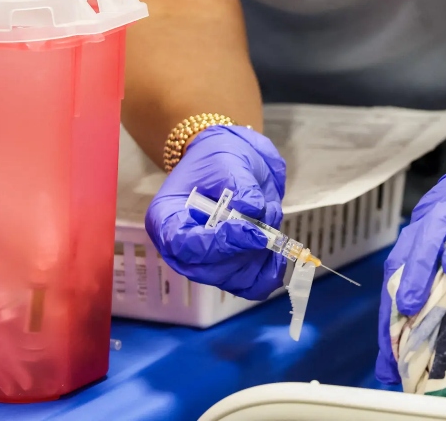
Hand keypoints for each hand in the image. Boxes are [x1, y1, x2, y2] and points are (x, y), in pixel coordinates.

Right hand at [145, 125, 286, 299]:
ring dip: (261, 254)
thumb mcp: (228, 162)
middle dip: (245, 251)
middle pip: (210, 270)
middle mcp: (182, 250)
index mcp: (167, 220)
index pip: (184, 245)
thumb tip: (253, 214)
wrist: (231, 164)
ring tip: (267, 217)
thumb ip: (240, 189)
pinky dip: (269, 273)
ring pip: (235, 278)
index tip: (252, 231)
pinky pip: (251, 286)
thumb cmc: (220, 159)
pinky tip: (279, 252)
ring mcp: (206, 264)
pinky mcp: (230, 269)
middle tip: (266, 228)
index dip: (219, 243)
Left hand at [375, 99, 445, 383]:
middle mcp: (434, 216)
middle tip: (391, 345)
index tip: (388, 356)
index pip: (398, 274)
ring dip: (419, 275)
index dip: (389, 316)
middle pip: (403, 262)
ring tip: (410, 308)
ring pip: (429, 241)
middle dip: (393, 307)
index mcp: (427, 227)